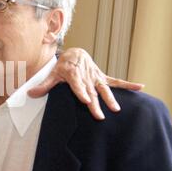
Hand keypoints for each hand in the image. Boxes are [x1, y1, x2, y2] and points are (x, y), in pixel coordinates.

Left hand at [28, 48, 143, 119]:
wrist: (74, 54)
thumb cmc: (62, 66)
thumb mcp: (52, 74)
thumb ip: (44, 85)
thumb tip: (30, 94)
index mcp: (74, 75)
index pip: (77, 85)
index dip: (81, 93)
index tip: (86, 100)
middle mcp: (86, 76)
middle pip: (91, 92)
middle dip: (96, 103)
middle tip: (100, 116)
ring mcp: (96, 77)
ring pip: (104, 89)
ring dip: (110, 98)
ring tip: (116, 109)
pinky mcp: (102, 78)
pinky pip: (116, 82)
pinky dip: (128, 85)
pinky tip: (140, 87)